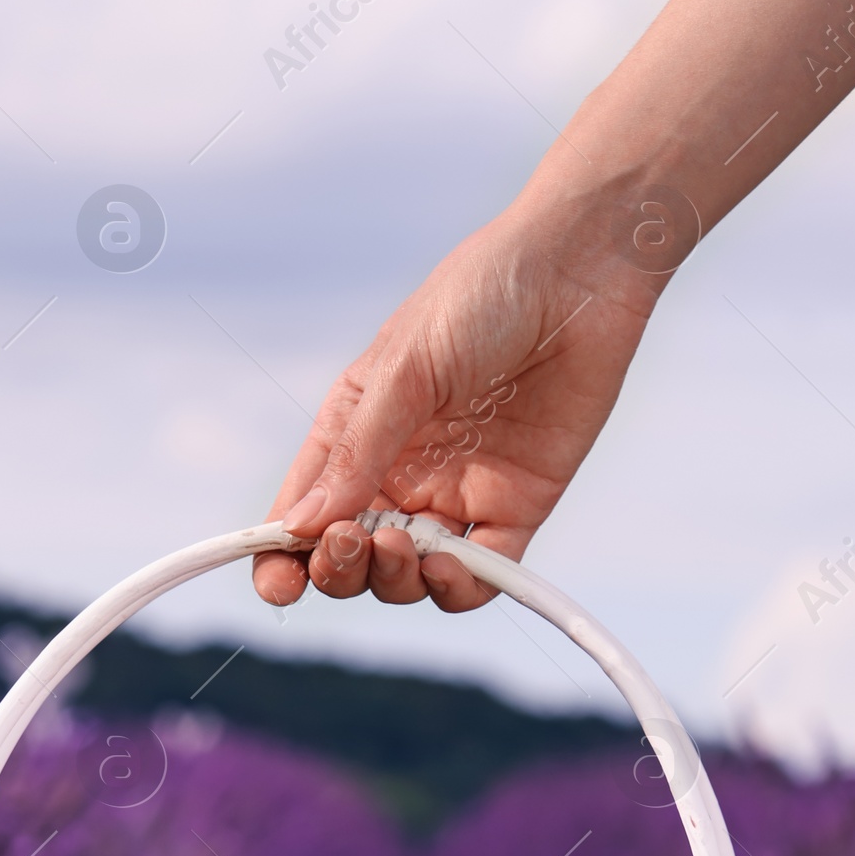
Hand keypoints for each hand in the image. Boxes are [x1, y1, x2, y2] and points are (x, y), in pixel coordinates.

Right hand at [252, 195, 655, 612]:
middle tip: (352, 541)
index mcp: (357, 432)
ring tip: (405, 546)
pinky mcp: (518, 506)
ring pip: (412, 576)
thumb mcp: (403, 369)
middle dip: (341, 568)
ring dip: (397, 579)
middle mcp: (403, 471)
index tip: (275, 582)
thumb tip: (301, 527)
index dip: (283, 555)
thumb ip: (357, 453)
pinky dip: (461, 586)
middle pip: (354, 556)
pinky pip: (484, 573)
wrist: (579, 269)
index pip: (307, 509)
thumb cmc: (481, 295)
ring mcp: (459, 492)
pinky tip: (451, 566)